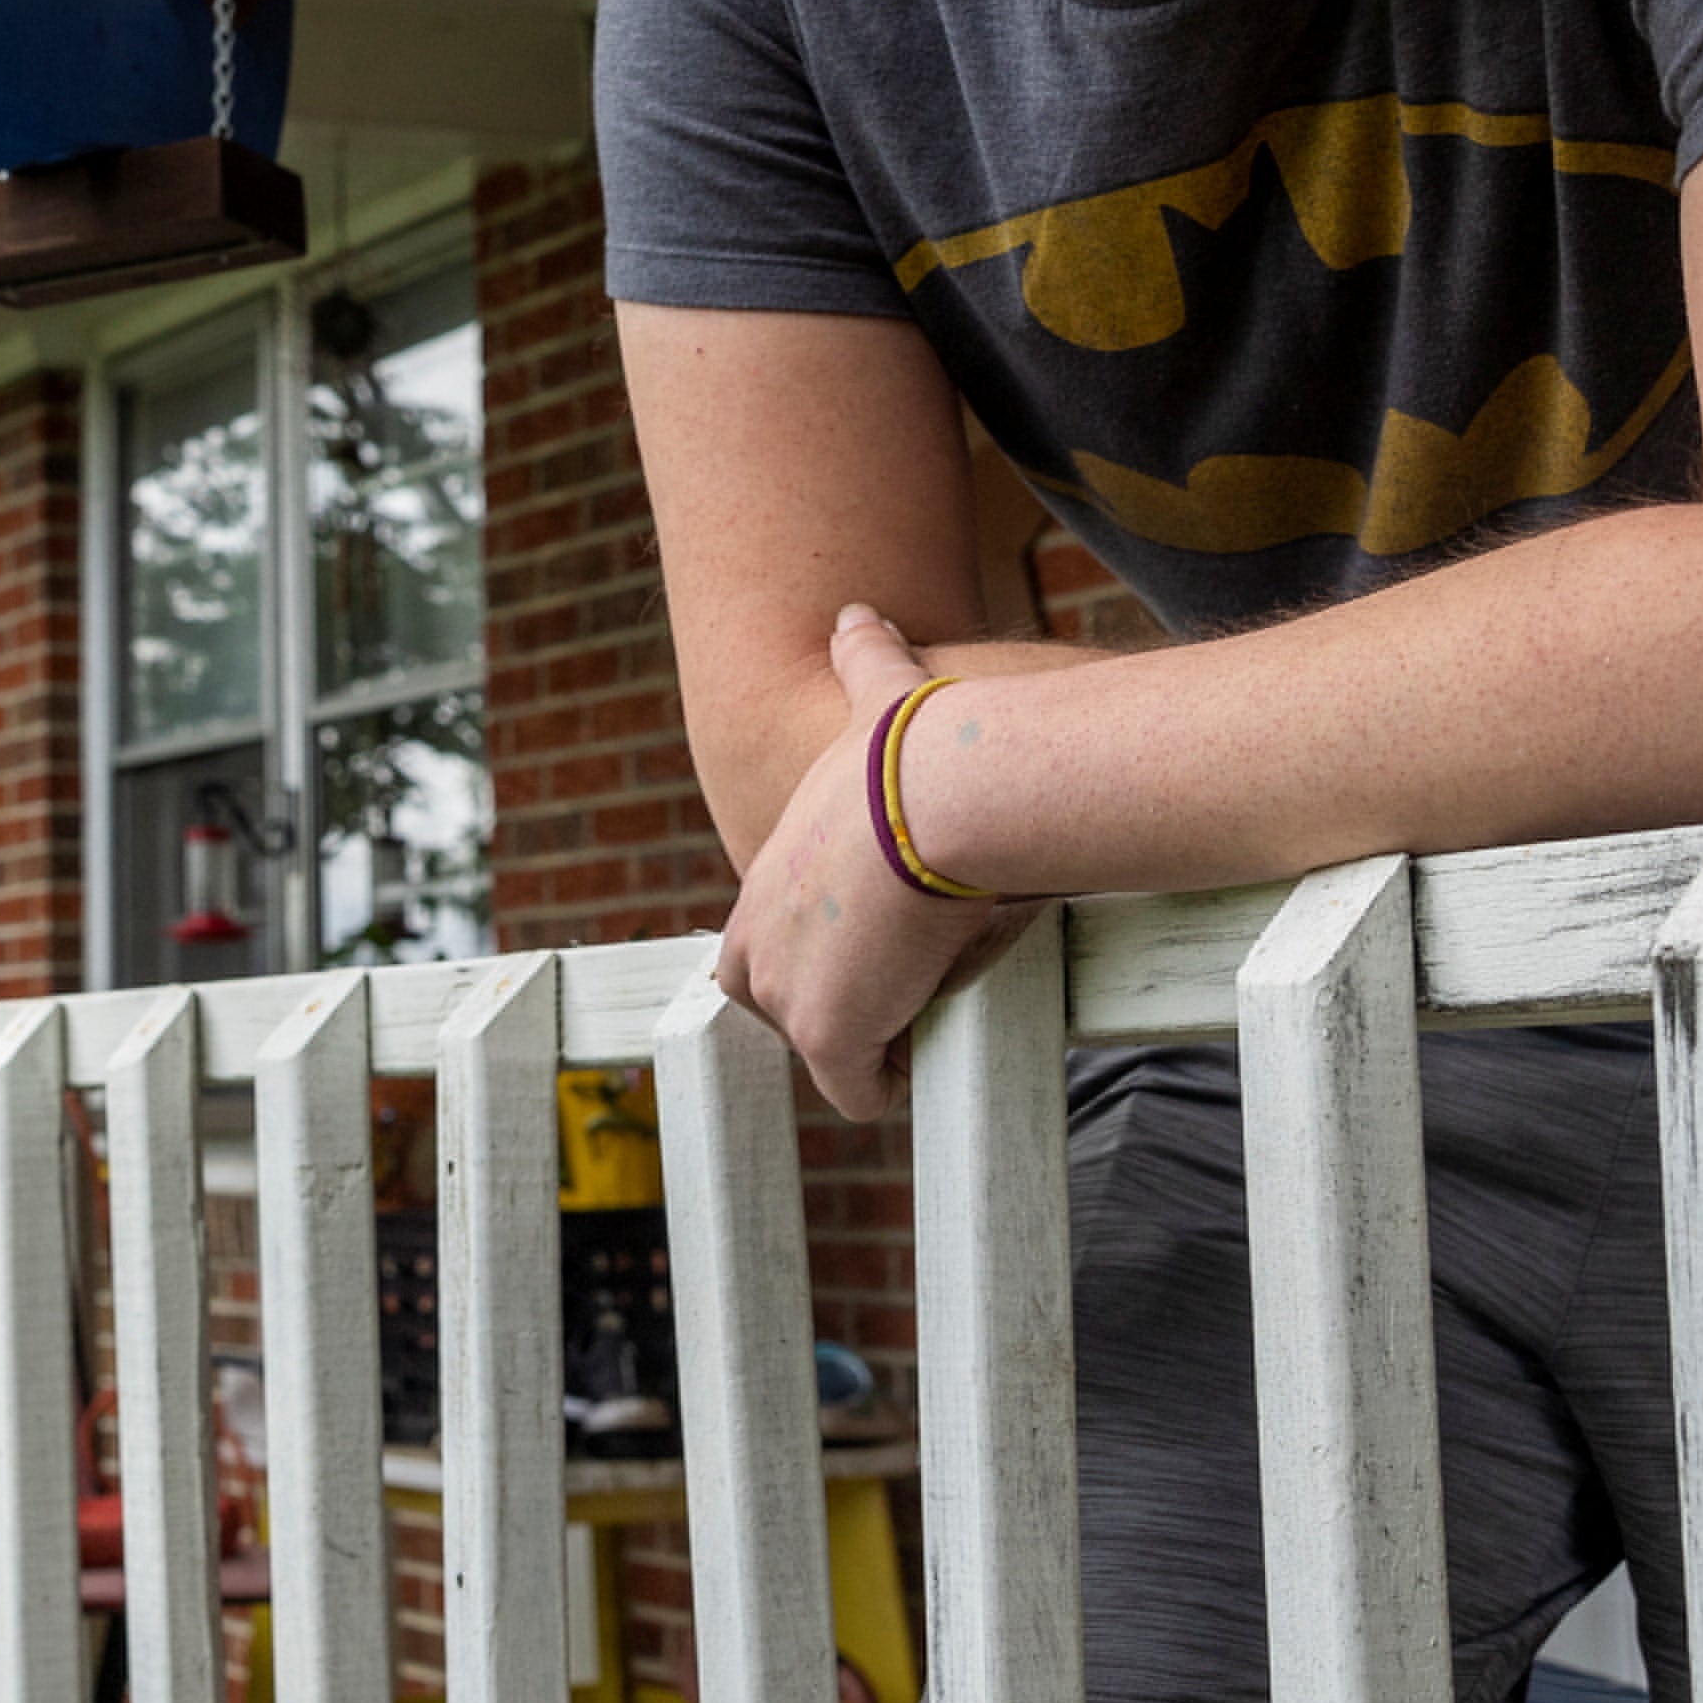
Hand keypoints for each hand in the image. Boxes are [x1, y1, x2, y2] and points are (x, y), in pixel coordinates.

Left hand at [712, 606, 1031, 1120]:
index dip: (829, 958)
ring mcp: (785, 990)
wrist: (946, 787)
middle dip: (846, 1009)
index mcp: (769, 875)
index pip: (762, 950)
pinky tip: (939, 1032)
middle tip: (917, 969)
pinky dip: (899, 1079)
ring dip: (881, 1041)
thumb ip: (861, 663)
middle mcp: (757, 937)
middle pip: (785, 1010)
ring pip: (831, 1053)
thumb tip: (858, 610)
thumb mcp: (878, 696)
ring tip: (935, 990)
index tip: (889, 939)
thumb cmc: (930, 747)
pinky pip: (861, 1092)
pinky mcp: (824, 1033)